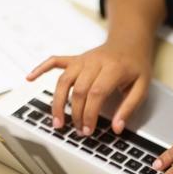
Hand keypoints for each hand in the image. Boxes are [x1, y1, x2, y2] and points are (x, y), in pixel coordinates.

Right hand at [26, 41, 151, 135]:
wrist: (130, 42)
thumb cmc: (136, 66)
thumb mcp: (142, 87)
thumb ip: (129, 108)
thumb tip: (117, 128)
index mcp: (113, 68)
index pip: (96, 93)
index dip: (89, 114)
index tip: (88, 130)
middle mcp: (94, 62)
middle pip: (78, 90)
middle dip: (76, 114)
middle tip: (78, 131)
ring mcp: (82, 59)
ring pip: (64, 80)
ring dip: (58, 102)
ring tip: (57, 122)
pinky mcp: (75, 58)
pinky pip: (55, 61)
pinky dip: (41, 68)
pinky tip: (30, 77)